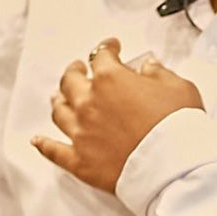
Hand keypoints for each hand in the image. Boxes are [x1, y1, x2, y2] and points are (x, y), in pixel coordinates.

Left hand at [33, 39, 202, 193]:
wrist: (174, 167)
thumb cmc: (179, 126)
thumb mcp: (178, 88)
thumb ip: (159, 73)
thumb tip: (148, 66)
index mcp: (110, 79)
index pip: (101, 55)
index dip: (107, 49)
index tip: (112, 48)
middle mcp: (89, 102)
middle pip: (70, 81)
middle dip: (74, 71)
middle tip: (78, 69)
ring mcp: (81, 132)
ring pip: (59, 112)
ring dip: (58, 101)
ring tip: (59, 98)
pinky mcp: (80, 161)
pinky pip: (54, 151)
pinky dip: (44, 145)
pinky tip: (36, 141)